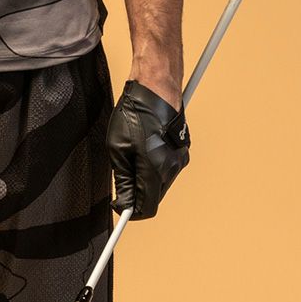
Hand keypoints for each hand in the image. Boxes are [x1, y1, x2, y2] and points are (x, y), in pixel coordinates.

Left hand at [106, 80, 189, 219]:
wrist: (157, 89)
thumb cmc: (135, 114)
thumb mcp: (118, 148)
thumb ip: (123, 179)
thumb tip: (123, 203)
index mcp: (155, 169)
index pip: (146, 208)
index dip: (130, 212)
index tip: (117, 205)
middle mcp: (172, 168)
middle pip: (153, 198)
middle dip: (136, 194)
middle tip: (120, 175)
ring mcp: (180, 161)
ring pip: (160, 185)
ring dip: (144, 181)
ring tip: (131, 156)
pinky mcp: (182, 153)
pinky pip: (166, 172)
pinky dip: (153, 170)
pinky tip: (144, 150)